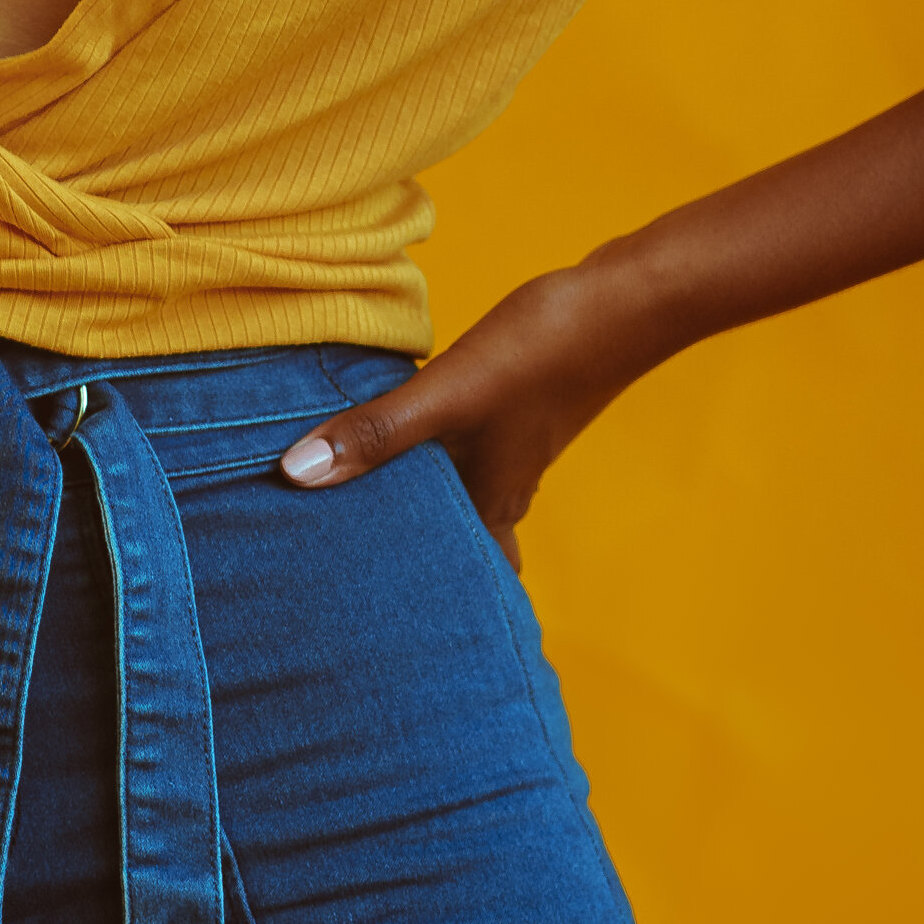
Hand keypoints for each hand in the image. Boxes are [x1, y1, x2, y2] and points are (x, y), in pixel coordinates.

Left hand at [278, 263, 661, 572]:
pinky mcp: (514, 409)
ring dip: (418, 508)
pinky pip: (463, 453)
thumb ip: (376, 434)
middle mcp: (504, 488)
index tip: (375, 624)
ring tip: (358, 509)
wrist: (627, 300)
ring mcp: (513, 449)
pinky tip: (402, 437)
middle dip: (413, 561)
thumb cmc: (545, 352)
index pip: (461, 580)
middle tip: (350, 572)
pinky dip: (430, 460)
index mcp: (491, 503)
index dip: (424, 605)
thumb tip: (295, 475)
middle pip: (457, 545)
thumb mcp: (448, 395)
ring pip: (459, 498)